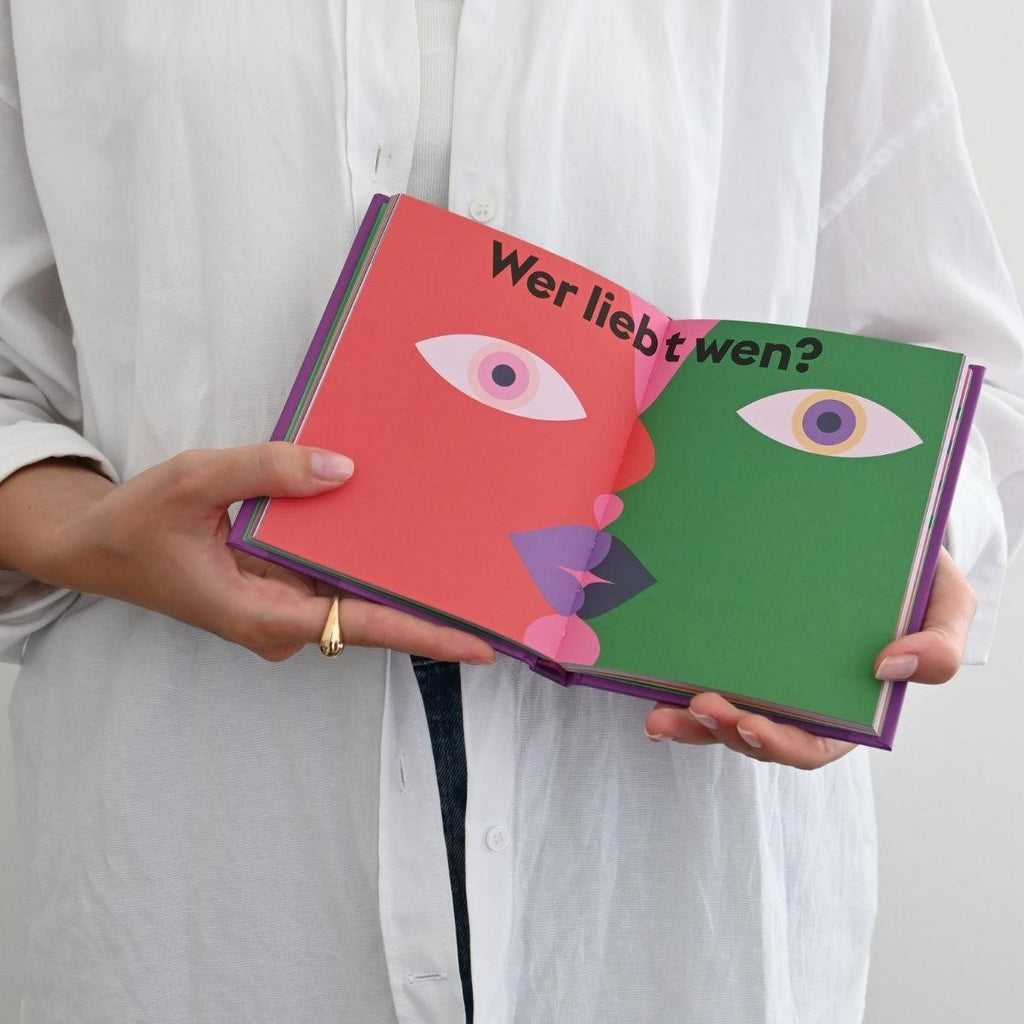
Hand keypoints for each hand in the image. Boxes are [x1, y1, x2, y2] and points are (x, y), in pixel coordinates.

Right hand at [3, 444, 495, 663]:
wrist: (96, 547)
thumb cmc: (138, 525)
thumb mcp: (195, 482)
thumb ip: (267, 471)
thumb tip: (342, 470)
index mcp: (266, 615)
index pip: (363, 626)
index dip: (425, 634)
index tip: (480, 642)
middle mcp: (284, 622)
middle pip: (370, 614)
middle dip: (429, 604)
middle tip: (495, 587)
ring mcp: (282, 609)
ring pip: (352, 594)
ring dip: (399, 577)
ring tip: (462, 554)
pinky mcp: (278, 590)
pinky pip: (330, 577)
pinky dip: (362, 557)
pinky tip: (393, 528)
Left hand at [642, 548, 975, 768]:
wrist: (877, 535)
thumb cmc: (912, 578)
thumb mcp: (946, 606)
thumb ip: (940, 645)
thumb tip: (891, 668)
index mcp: (847, 705)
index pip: (811, 744)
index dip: (779, 744)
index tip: (751, 726)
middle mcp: (797, 697)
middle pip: (755, 733)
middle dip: (722, 731)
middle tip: (699, 707)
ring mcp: (760, 672)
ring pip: (720, 712)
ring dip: (689, 720)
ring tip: (660, 713)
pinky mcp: (731, 644)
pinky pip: (700, 671)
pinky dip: (672, 686)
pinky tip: (647, 687)